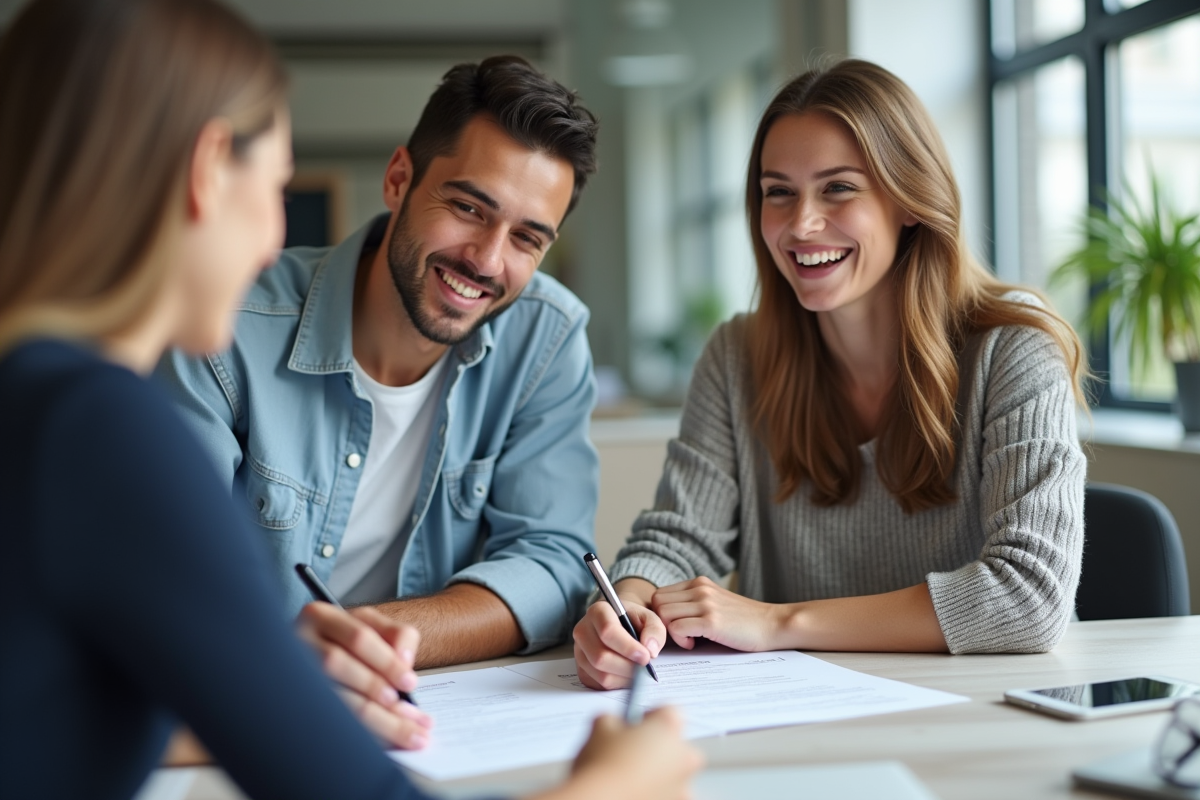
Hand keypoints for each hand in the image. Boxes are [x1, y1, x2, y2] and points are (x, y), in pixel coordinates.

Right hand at [296, 602, 431, 748]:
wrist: (314, 651)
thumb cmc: (347, 639)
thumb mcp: (372, 625)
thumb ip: (397, 634)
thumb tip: (405, 660)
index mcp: (321, 617)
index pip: (358, 638)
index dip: (387, 662)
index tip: (410, 682)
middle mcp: (300, 642)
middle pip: (337, 664)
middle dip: (375, 688)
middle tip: (407, 711)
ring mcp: (293, 674)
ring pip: (331, 697)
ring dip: (373, 718)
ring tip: (403, 730)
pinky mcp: (294, 703)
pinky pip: (327, 720)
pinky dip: (360, 733)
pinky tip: (384, 741)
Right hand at [530, 707, 701, 799]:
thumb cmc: (602, 765)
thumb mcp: (600, 726)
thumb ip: (612, 720)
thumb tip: (612, 724)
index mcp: (668, 727)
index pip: (667, 712)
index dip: (649, 717)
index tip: (635, 724)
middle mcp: (682, 754)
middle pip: (676, 744)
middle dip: (658, 746)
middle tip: (631, 751)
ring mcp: (682, 784)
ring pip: (673, 773)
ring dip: (658, 773)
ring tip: (629, 777)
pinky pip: (669, 794)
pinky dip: (656, 793)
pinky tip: (634, 791)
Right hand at [573, 585, 665, 689]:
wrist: (622, 625)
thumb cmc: (635, 621)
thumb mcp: (649, 618)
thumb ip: (655, 630)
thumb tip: (650, 650)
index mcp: (598, 611)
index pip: (607, 631)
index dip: (627, 647)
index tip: (646, 656)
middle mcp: (583, 630)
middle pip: (600, 656)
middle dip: (627, 667)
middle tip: (645, 668)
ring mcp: (579, 651)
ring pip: (600, 673)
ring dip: (624, 677)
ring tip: (638, 671)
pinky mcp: (581, 669)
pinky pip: (598, 684)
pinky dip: (617, 684)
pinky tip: (627, 675)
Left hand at [651, 576, 787, 651]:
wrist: (773, 624)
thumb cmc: (744, 621)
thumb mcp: (715, 602)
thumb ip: (692, 604)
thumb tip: (663, 619)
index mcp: (699, 583)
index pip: (660, 594)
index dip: (662, 614)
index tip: (676, 627)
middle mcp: (700, 589)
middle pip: (657, 603)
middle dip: (663, 623)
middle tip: (680, 635)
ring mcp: (706, 603)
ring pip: (664, 614)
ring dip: (671, 632)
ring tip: (689, 639)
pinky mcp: (712, 621)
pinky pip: (677, 628)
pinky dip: (681, 640)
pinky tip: (694, 644)